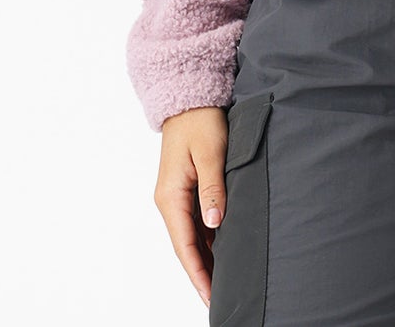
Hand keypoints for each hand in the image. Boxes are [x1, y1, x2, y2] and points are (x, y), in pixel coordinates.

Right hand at [152, 105, 230, 309]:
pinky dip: (208, 239)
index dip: (198, 273)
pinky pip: (196, 221)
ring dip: (206, 258)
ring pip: (192, 236)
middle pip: (186, 246)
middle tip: (220, 298)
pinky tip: (223, 250)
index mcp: (171, 196)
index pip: (184, 246)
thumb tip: (215, 223)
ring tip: (225, 281)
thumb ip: (213, 188)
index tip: (211, 296)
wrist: (190, 97)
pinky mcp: (187, 187)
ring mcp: (177, 195)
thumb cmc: (201, 121)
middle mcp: (170, 200)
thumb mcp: (210, 152)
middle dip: (202, 273)